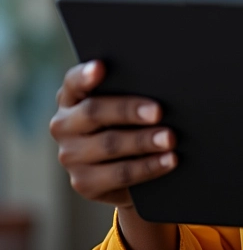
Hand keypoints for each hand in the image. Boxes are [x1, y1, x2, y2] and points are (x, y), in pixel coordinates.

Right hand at [49, 60, 177, 206]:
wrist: (127, 165)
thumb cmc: (129, 119)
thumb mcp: (127, 101)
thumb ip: (133, 89)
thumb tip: (163, 83)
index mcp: (73, 96)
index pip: (74, 82)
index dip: (85, 75)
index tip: (100, 67)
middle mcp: (64, 125)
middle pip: (94, 112)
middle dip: (128, 110)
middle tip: (159, 111)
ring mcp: (70, 155)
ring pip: (109, 145)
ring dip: (144, 141)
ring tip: (170, 138)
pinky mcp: (84, 182)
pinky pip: (119, 174)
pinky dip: (148, 167)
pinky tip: (169, 160)